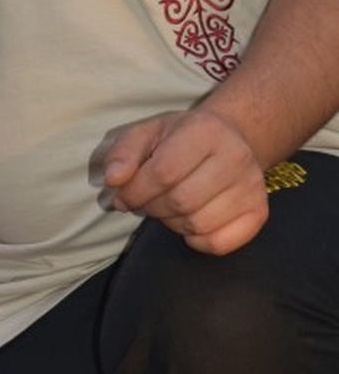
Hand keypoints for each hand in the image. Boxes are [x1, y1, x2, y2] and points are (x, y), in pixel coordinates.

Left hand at [99, 106, 268, 254]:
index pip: (164, 172)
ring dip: (172, 223)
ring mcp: (252, 186)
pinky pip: (220, 244)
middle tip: (145, 202)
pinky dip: (197, 241)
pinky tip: (190, 222)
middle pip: (181, 200)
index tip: (122, 196)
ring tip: (168, 208)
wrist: (229, 139)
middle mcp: (236, 156)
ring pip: (199, 224)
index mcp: (205, 130)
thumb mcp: (147, 133)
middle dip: (151, 208)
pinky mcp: (259, 212)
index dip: (135, 191)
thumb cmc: (180, 138)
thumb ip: (123, 153)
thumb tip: (112, 179)